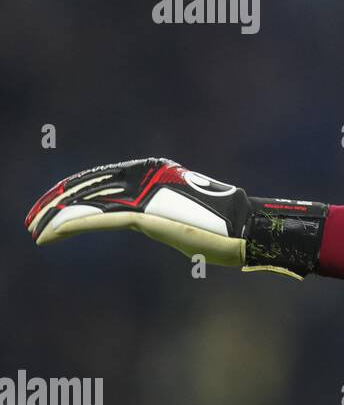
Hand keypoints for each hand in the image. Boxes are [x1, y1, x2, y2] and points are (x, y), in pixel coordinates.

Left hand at [26, 157, 326, 277]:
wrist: (248, 231)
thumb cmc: (228, 228)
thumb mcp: (189, 213)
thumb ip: (166, 209)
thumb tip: (159, 220)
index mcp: (156, 170)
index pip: (104, 177)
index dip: (74, 190)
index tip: (53, 205)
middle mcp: (146, 175)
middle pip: (89, 186)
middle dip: (56, 201)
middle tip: (33, 216)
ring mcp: (144, 194)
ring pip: (86, 202)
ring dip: (54, 216)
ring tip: (34, 228)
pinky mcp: (143, 215)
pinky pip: (95, 220)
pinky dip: (66, 227)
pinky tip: (46, 235)